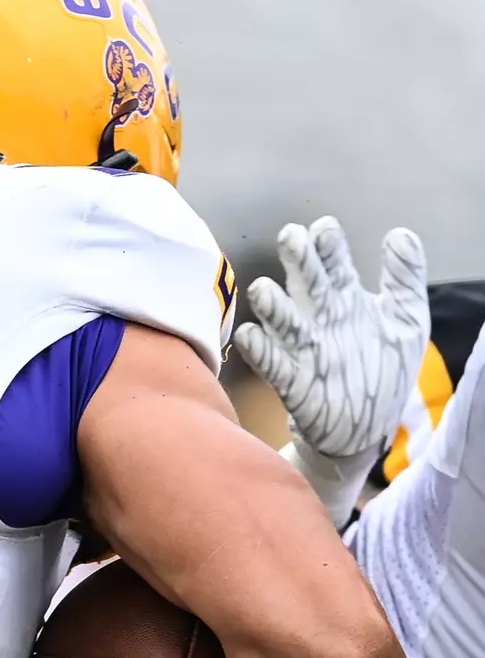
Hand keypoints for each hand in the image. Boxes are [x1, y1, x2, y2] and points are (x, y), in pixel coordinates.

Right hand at [233, 218, 427, 523]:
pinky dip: (260, 351)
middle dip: (298, 262)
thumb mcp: (407, 320)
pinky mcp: (294, 382)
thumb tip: (398, 233)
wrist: (366, 428)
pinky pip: (273, 364)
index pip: (334, 264)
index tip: (324, 229)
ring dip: (273, 307)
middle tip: (290, 237)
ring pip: (284, 322)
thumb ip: (404, 276)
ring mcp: (304, 350)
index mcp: (345, 300)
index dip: (328, 246)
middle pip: (307, 284)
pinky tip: (250, 335)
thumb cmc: (382, 369)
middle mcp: (320, 319)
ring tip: (263, 289)